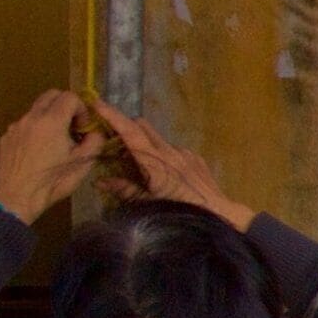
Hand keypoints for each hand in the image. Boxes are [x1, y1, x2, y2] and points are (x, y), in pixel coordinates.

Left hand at [0, 91, 105, 221]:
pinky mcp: (6, 137)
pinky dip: (34, 130)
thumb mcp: (84, 163)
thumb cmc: (54, 181)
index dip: (81, 109)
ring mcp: (16, 126)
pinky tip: (37, 151)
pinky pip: (24, 125)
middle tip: (71, 126)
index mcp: (52, 121)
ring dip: (49, 118)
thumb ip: (95, 141)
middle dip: (65, 105)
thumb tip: (95, 132)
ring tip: (53, 141)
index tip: (82, 127)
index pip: (70, 97)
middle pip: (50, 95)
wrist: (19, 196)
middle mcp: (31, 118)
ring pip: (36, 110)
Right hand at [90, 101, 253, 230]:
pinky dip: (164, 156)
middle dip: (127, 128)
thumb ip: (124, 190)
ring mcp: (185, 153)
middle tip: (116, 142)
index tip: (98, 104)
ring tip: (141, 166)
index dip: (113, 117)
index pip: (130, 132)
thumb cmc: (179, 211)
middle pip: (143, 127)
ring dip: (146, 145)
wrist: (219, 213)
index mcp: (154, 160)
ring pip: (158, 140)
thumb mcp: (147, 203)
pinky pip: (174, 150)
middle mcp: (169, 151)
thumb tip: (100, 182)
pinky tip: (166, 174)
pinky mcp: (196, 158)